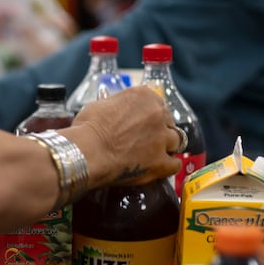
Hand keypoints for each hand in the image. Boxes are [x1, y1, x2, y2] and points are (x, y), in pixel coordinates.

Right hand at [65, 86, 182, 188]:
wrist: (87, 152)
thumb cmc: (87, 128)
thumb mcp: (100, 105)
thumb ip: (116, 106)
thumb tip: (113, 112)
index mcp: (144, 96)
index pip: (157, 104)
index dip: (151, 117)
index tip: (144, 124)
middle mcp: (157, 114)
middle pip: (169, 122)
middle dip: (160, 131)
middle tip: (147, 140)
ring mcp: (162, 138)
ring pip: (176, 141)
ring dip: (167, 147)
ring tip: (154, 155)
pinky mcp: (161, 162)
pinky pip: (175, 164)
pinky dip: (168, 167)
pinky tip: (160, 168)